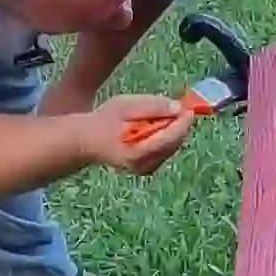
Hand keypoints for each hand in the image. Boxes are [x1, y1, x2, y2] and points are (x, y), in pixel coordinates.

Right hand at [85, 92, 199, 174]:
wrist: (86, 141)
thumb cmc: (104, 121)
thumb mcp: (125, 105)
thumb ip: (152, 106)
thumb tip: (178, 108)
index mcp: (137, 153)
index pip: (170, 138)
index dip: (183, 123)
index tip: (188, 108)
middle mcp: (144, 166)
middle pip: (174, 144)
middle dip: (179, 125)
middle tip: (176, 107)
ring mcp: (146, 170)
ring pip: (171, 148)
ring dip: (172, 131)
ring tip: (161, 116)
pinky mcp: (147, 169)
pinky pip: (165, 151)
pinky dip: (165, 138)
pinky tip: (155, 127)